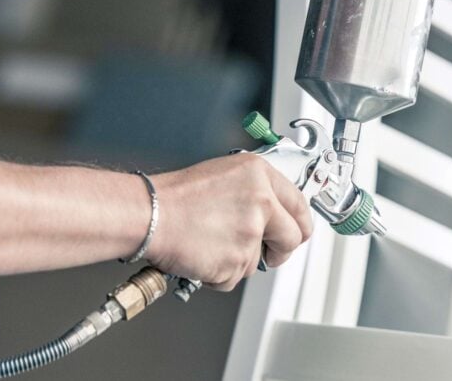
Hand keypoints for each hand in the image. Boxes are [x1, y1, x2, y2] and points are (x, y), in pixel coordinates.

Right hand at [146, 154, 312, 290]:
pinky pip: (235, 277)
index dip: (301, 223)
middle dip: (279, 251)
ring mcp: (250, 234)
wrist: (150, 215)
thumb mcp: (224, 175)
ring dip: (238, 261)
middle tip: (266, 252)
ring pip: (257, 261)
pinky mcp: (236, 261)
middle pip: (292, 238)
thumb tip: (272, 211)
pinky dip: (219, 274)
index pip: (299, 204)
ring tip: (211, 242)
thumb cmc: (176, 196)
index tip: (300, 232)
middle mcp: (261, 203)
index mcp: (260, 175)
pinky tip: (203, 254)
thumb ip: (254, 191)